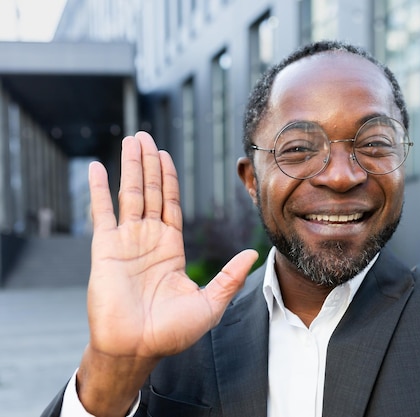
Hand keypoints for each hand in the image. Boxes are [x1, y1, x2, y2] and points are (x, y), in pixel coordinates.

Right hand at [77, 132, 257, 414]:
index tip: (165, 155)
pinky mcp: (105, 250)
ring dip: (130, 167)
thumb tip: (253, 254)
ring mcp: (126, 242)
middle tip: (145, 136)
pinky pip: (101, 214)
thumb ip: (230, 276)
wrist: (137, 349)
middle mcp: (148, 240)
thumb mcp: (211, 303)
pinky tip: (97, 168)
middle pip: (149, 191)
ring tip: (131, 140)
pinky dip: (98, 191)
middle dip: (148, 163)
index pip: (170, 203)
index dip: (168, 178)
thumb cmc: (172, 333)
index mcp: (171, 248)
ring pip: (129, 194)